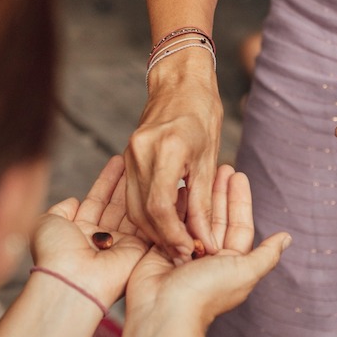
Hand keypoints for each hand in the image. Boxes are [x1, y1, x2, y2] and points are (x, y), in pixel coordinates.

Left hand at [31, 155, 149, 306]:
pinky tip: (162, 188)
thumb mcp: (48, 222)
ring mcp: (121, 245)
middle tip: (139, 160)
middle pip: (118, 204)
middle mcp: (101, 238)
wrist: (71, 280)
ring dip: (142, 190)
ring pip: (134, 212)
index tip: (119, 161)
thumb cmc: (55, 253)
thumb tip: (72, 201)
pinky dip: (155, 207)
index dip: (107, 181)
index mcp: (79, 232)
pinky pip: (148, 225)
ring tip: (151, 167)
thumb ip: (60, 208)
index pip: (97, 200)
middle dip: (127, 182)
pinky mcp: (138, 251)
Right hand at [123, 53, 222, 262]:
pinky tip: (163, 224)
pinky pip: (131, 196)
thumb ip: (203, 203)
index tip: (189, 249)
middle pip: (143, 211)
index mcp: (167, 149)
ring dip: (152, 230)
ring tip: (175, 243)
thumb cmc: (202, 114)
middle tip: (183, 254)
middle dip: (162, 238)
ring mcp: (129, 154)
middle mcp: (141, 152)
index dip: (173, 234)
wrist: (179, 81)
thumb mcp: (209, 160)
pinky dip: (146, 215)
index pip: (161, 206)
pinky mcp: (126, 158)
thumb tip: (205, 239)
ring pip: (133, 207)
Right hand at [125, 163, 290, 327]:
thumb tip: (287, 238)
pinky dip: (174, 206)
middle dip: (218, 192)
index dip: (240, 200)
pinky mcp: (160, 250)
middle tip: (219, 165)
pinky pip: (170, 223)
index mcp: (230, 263)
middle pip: (216, 217)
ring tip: (197, 170)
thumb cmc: (206, 292)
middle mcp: (208, 258)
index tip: (238, 174)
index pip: (240, 225)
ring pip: (193, 218)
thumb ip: (266, 255)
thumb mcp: (244, 272)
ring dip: (197, 196)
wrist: (164, 311)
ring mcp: (184, 254)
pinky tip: (177, 186)